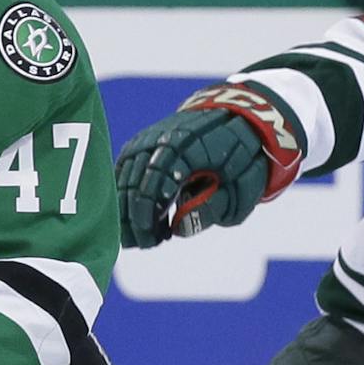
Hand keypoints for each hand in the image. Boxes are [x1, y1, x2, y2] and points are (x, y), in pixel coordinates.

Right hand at [115, 84, 301, 248]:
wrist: (234, 120)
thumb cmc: (241, 161)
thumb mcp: (241, 189)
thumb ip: (211, 209)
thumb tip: (177, 228)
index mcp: (191, 145)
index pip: (158, 175)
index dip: (151, 208)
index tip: (159, 236)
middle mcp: (163, 137)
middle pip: (136, 179)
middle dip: (136, 217)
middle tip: (147, 244)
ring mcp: (148, 139)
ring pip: (123, 178)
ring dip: (127, 211)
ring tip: (145, 237)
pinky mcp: (140, 144)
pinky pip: (122, 173)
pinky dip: (126, 198)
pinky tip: (144, 220)